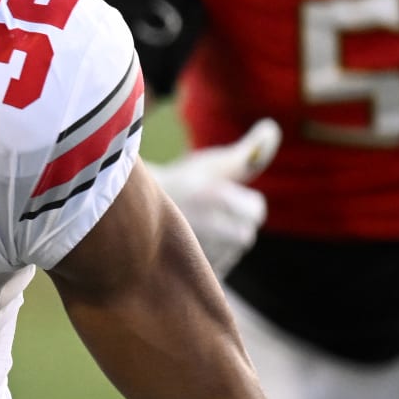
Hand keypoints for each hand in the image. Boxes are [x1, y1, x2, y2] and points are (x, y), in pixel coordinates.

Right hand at [152, 117, 280, 275]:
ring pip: (230, 252)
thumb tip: (272, 127)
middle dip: (232, 224)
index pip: (255, 210)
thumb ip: (249, 151)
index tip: (219, 196)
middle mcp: (208, 226)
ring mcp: (197, 252)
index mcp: (215, 196)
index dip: (243, 203)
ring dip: (221, 243)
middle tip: (206, 214)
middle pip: (245, 235)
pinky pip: (217, 270)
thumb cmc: (179, 183)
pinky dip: (209, 260)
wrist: (126, 210)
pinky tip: (189, 245)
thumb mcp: (213, 163)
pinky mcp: (188, 272)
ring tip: (195, 228)